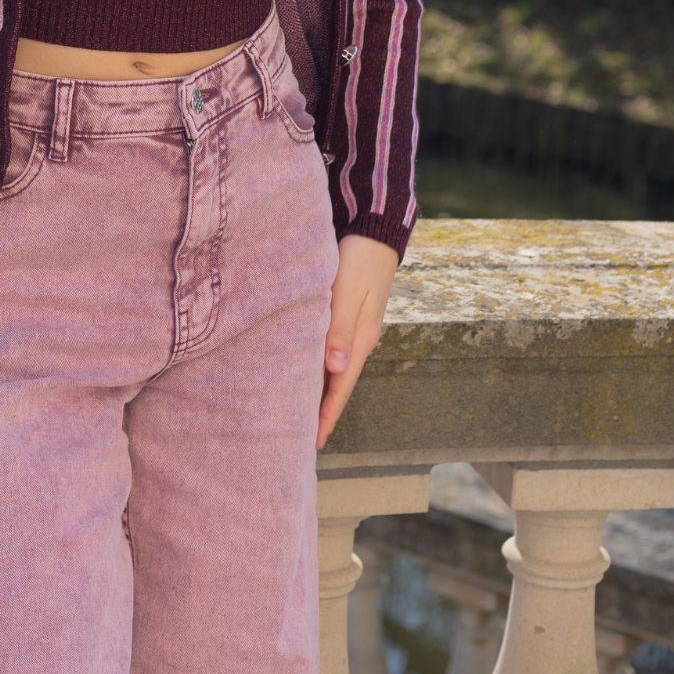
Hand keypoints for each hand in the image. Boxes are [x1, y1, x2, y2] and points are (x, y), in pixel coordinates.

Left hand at [316, 233, 398, 445]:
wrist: (375, 230)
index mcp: (361, 339)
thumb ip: (341, 329)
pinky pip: (330, 350)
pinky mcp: (347, 315)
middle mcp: (359, 340)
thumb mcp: (349, 292)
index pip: (341, 387)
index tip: (314, 442)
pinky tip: (306, 369)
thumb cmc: (357, 259)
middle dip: (321, 410)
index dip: (327, 415)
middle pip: (338, 383)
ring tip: (299, 411)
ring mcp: (355, 329)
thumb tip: (335, 369)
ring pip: (333, 368)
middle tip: (299, 436)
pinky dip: (318, 366)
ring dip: (319, 390)